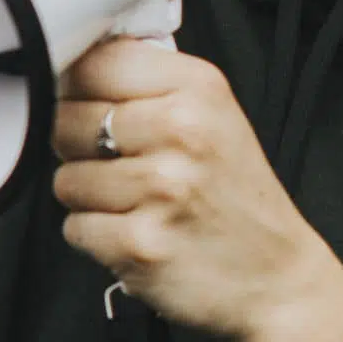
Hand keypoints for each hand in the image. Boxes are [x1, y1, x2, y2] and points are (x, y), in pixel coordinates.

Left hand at [53, 40, 342, 341]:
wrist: (277, 279)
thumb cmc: (238, 198)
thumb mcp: (214, 115)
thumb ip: (150, 83)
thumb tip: (70, 62)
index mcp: (198, 87)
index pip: (92, 62)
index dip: (78, 87)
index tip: (91, 104)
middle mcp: (180, 131)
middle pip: (66, 119)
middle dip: (81, 146)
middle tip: (125, 165)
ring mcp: (160, 189)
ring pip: (65, 178)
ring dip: (89, 197)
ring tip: (137, 204)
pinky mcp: (139, 243)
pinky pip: (74, 227)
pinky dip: (97, 236)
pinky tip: (137, 232)